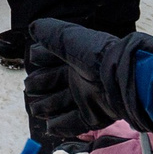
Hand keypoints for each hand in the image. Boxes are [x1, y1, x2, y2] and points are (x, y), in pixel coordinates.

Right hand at [23, 19, 152, 151]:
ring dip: (48, 106)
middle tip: (29, 88)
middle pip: (56, 83)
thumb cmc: (96, 56)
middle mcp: (82, 77)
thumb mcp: (71, 39)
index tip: (33, 60)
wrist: (123, 79)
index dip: (42, 59)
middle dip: (42, 85)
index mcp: (78, 57)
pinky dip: (62, 125)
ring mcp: (89, 97)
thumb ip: (50, 34)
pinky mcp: (95, 115)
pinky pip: (76, 122)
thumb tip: (33, 27)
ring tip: (35, 109)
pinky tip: (49, 126)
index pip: (54, 59)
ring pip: (63, 103)